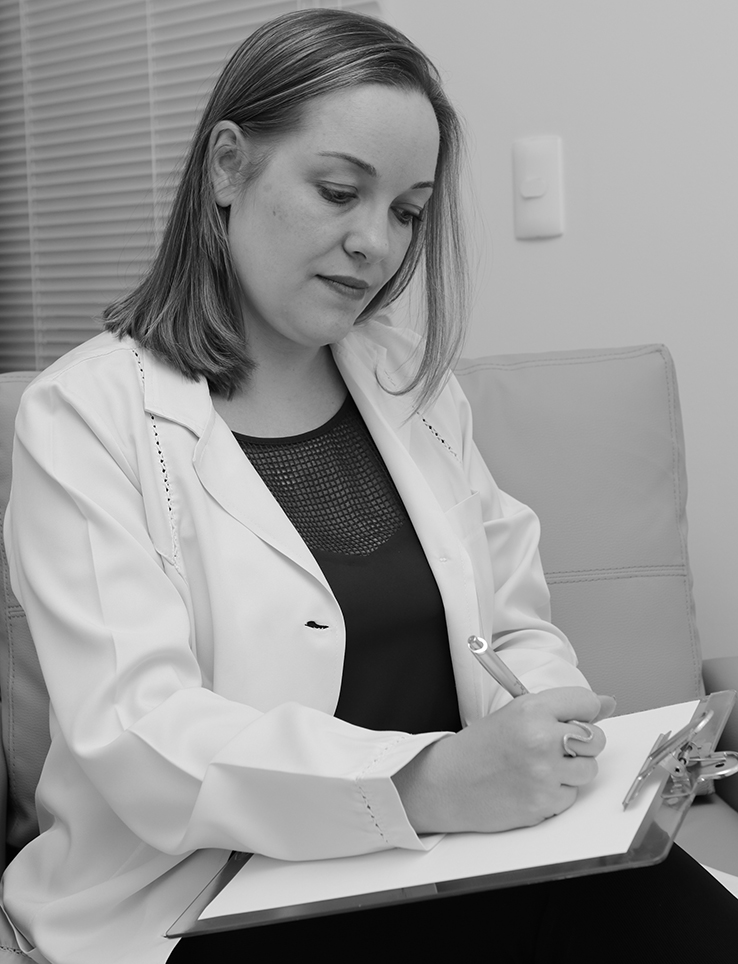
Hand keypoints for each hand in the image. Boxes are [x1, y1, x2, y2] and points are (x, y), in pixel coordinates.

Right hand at [392, 688, 607, 833]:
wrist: (448, 783)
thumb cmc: (481, 746)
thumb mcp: (516, 713)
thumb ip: (562, 708)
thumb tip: (608, 703)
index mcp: (532, 710)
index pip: (586, 702)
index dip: (584, 712)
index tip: (576, 718)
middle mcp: (541, 739)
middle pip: (596, 739)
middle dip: (581, 744)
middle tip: (554, 746)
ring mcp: (544, 774)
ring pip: (589, 770)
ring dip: (571, 771)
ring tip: (540, 767)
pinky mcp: (544, 803)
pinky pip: (573, 796)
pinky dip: (558, 793)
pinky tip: (532, 786)